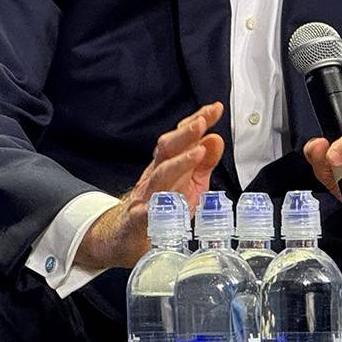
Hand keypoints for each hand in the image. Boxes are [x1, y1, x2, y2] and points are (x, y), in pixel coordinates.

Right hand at [77, 102, 225, 269]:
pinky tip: (160, 206)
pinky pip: (143, 214)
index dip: (198, 121)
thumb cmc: (161, 206)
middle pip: (167, 149)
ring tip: (196, 153)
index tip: (214, 108)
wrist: (126, 233)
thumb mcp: (188, 182)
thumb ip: (203, 162)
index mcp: (168, 165)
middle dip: (185, 134)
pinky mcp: (137, 221)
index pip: (182, 138)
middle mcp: (156, 175)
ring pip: (159, 175)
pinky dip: (150, 209)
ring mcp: (146, 197)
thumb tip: (215, 139)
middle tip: (201, 123)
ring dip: (178, 163)